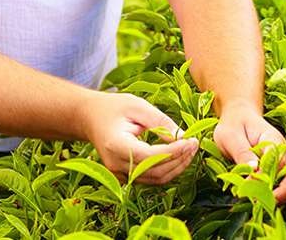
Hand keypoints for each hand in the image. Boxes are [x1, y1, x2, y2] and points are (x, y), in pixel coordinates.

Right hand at [80, 92, 199, 184]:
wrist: (90, 118)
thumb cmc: (114, 108)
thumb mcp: (138, 106)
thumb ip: (160, 122)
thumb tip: (183, 137)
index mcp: (116, 145)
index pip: (150, 157)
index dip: (173, 152)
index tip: (191, 140)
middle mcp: (116, 165)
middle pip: (155, 172)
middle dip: (180, 159)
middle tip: (195, 143)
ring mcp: (119, 174)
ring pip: (156, 179)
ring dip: (177, 166)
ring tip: (191, 149)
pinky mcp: (126, 176)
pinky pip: (151, 178)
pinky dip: (168, 169)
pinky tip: (180, 155)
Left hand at [214, 109, 285, 203]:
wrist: (239, 116)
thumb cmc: (233, 125)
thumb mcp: (231, 137)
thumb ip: (243, 154)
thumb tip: (254, 172)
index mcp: (273, 140)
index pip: (280, 162)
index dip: (268, 179)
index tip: (250, 188)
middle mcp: (284, 151)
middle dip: (285, 192)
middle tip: (264, 204)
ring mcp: (285, 160)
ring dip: (284, 195)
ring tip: (262, 203)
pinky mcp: (280, 168)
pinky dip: (280, 194)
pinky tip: (263, 198)